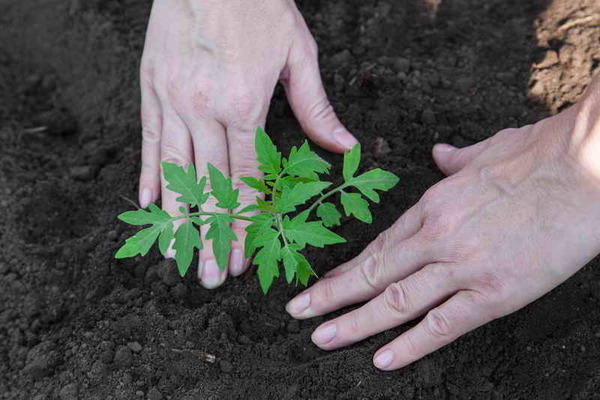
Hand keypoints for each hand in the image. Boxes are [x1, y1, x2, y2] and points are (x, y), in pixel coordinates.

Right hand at [138, 0, 357, 287]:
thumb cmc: (258, 6)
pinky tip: (147, 205)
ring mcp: (171, 100)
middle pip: (210, 186)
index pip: (247, 178)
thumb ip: (316, 108)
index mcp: (245, 105)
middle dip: (212, 236)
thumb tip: (344, 147)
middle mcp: (203, 109)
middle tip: (211, 278)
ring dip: (177, 219)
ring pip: (173, 171)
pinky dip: (148, 176)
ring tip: (176, 256)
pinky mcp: (150, 88)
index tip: (244, 256)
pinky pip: (148, 141)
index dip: (246, 222)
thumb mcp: (298, 53)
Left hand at [285, 88, 599, 369]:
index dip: (348, 268)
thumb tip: (439, 152)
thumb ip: (455, 158)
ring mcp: (462, 266)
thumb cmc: (539, 153)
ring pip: (395, 301)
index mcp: (433, 204)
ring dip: (354, 322)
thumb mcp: (486, 149)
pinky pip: (442, 325)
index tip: (323, 283)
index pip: (379, 245)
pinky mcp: (494, 292)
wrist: (585, 164)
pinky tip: (382, 360)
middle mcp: (437, 237)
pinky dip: (410, 345)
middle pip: (373, 273)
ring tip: (321, 337)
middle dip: (331, 296)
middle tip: (298, 313)